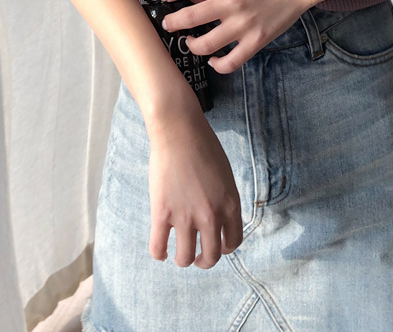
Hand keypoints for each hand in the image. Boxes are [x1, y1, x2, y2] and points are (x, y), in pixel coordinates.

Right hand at [148, 111, 242, 268]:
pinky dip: (159, 254)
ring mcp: (186, 216)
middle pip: (211, 256)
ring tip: (179, 256)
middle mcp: (211, 215)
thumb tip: (218, 220)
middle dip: (204, 261)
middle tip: (198, 258)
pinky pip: (158, 248)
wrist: (179, 132)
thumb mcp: (225, 175)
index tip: (217, 246)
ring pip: (185, 258)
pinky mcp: (162, 214)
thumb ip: (224, 199)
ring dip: (183, 260)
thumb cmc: (203, 147)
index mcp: (230, 204)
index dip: (225, 248)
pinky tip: (161, 251)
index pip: (234, 241)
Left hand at [160, 0, 322, 72]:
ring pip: (204, 45)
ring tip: (189, 42)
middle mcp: (229, 2)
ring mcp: (242, 24)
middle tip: (168, 25)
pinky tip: (213, 60)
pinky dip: (217, 65)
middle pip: (187, 19)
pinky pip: (230, 62)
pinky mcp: (256, 40)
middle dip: (171, 23)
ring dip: (191, 45)